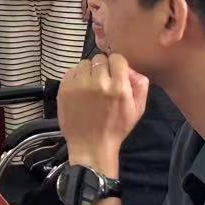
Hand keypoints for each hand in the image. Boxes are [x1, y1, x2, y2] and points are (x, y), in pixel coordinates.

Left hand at [58, 52, 148, 168]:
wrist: (91, 146)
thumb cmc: (116, 129)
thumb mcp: (137, 109)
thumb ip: (140, 85)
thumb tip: (131, 69)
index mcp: (118, 87)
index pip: (117, 58)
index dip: (116, 65)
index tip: (114, 74)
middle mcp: (98, 82)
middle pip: (100, 59)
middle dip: (103, 69)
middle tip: (102, 82)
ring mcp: (79, 85)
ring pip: (84, 63)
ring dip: (88, 72)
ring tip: (90, 87)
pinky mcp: (64, 88)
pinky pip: (71, 71)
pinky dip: (75, 78)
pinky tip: (79, 90)